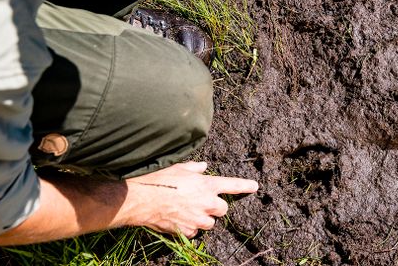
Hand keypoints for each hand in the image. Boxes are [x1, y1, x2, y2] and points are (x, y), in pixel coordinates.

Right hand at [125, 161, 257, 236]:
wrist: (142, 199)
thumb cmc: (160, 179)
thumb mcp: (179, 168)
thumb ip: (195, 169)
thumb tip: (204, 166)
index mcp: (207, 185)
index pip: (232, 185)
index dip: (244, 185)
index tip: (255, 186)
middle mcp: (206, 203)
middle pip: (222, 209)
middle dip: (215, 206)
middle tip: (202, 201)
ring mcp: (197, 219)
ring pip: (210, 223)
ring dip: (203, 218)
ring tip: (188, 210)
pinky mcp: (187, 231)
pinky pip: (194, 232)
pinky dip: (190, 227)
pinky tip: (179, 219)